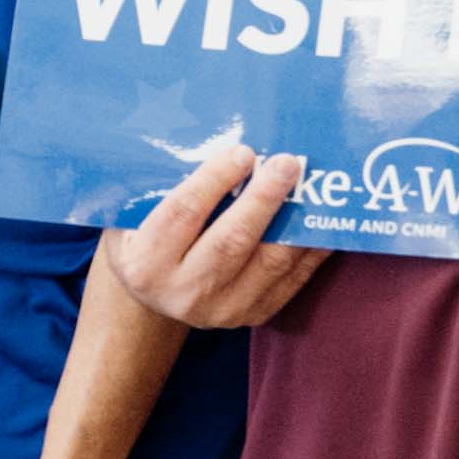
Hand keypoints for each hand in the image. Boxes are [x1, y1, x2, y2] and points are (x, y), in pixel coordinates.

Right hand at [109, 139, 330, 331]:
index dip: (215, 180)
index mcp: (146, 264)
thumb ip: (164, 190)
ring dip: (294, 221)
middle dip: (263, 198)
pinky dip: (310, 249)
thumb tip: (218, 144)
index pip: (183, 214)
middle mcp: (183, 292)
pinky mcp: (254, 314)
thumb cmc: (146, 242)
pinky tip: (322, 220)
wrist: (156, 299)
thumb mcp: (136, 218)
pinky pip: (292, 279)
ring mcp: (222, 310)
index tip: (243, 152)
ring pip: (269, 262)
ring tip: (310, 186)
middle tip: (287, 163)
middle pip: (231, 240)